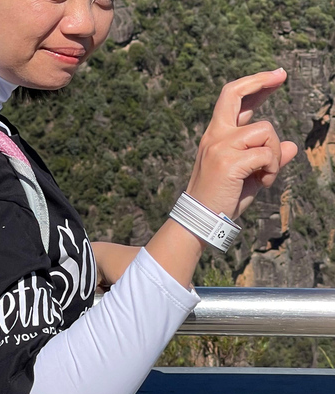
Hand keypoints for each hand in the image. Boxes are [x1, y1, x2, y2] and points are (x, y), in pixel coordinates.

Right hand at [186, 69, 297, 219]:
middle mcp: (215, 135)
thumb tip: (292, 146)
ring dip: (274, 153)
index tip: (275, 76)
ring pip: (265, 131)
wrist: (202, 219)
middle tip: (281, 74)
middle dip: (261, 81)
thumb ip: (268, 157)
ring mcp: (220, 146)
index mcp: (216, 135)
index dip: (255, 84)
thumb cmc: (223, 197)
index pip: (232, 99)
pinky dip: (272, 169)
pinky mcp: (229, 161)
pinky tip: (262, 182)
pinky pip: (267, 154)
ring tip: (264, 174)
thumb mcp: (250, 174)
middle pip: (235, 94)